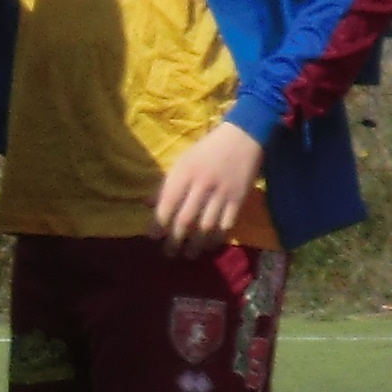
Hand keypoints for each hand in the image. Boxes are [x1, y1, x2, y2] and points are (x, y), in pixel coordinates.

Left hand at [151, 124, 263, 251]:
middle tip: (168, 253)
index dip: (158, 223)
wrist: (243, 137)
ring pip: (206, 227)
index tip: (152, 237)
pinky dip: (217, 238)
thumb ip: (166, 184)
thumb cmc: (207, 150)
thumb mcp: (182, 161)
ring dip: (196, 245)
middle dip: (175, 240)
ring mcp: (222, 193)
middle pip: (185, 219)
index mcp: (184, 173)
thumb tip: (148, 204)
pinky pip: (227, 225)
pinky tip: (210, 246)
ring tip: (188, 255)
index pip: (167, 203)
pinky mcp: (238, 199)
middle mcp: (202, 184)